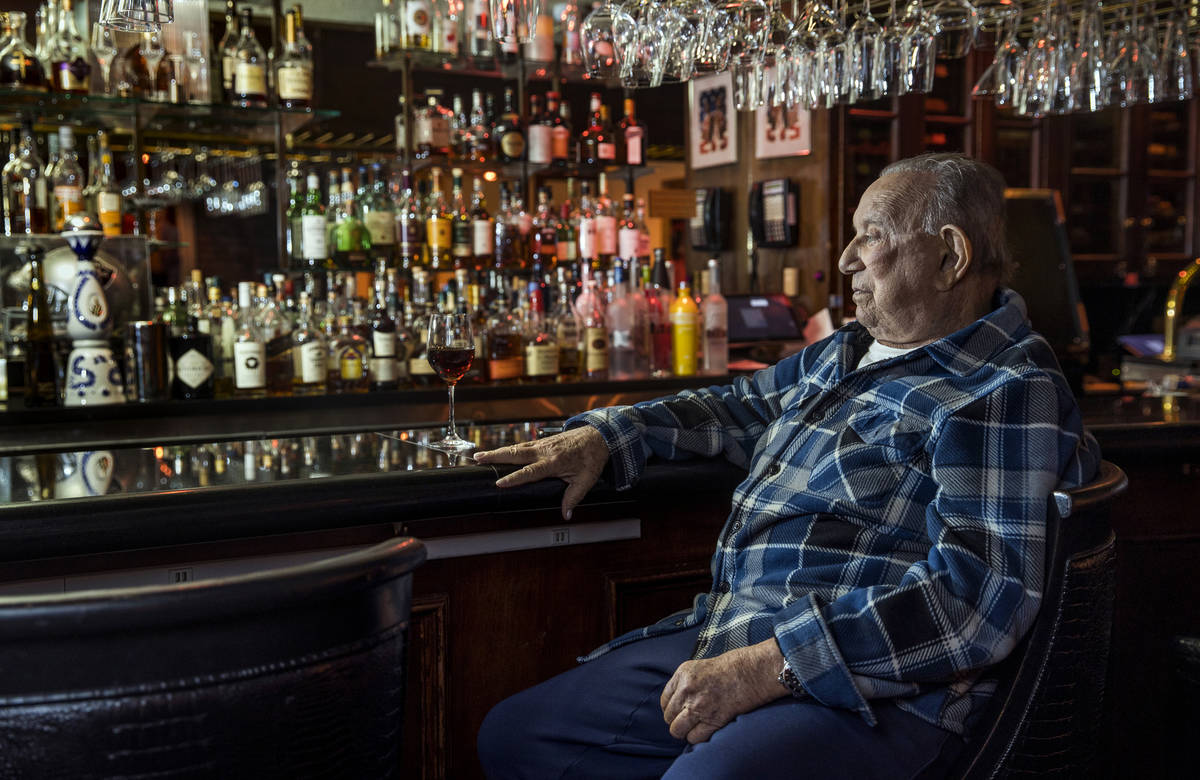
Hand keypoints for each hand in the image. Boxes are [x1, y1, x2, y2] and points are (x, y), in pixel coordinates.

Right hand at [473, 426, 609, 519]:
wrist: (598, 436)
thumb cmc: (592, 458)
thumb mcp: (586, 480)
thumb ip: (574, 497)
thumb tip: (566, 514)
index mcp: (554, 462)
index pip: (530, 471)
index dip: (514, 478)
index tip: (499, 482)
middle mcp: (545, 451)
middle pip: (516, 454)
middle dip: (496, 456)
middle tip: (478, 458)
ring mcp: (543, 444)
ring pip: (517, 448)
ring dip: (498, 451)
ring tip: (481, 455)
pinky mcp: (543, 442)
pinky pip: (523, 446)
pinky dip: (510, 449)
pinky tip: (500, 453)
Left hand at [660, 639, 788, 743]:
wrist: (752, 672)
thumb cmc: (731, 667)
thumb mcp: (699, 667)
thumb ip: (685, 683)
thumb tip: (676, 701)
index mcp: (682, 675)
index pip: (664, 700)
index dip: (671, 708)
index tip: (678, 711)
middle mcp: (687, 691)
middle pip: (668, 717)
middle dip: (677, 721)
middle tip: (688, 720)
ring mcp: (699, 707)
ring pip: (677, 730)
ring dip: (684, 732)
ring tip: (694, 727)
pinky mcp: (713, 720)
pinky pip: (694, 738)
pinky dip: (698, 737)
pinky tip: (705, 730)